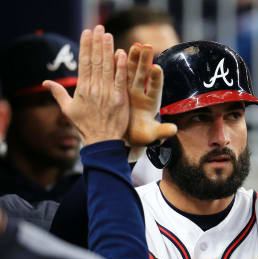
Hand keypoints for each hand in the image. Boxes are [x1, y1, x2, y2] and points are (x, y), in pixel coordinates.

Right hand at [43, 25, 129, 145]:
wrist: (102, 141)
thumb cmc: (85, 126)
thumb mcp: (68, 110)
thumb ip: (58, 93)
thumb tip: (45, 82)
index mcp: (82, 89)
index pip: (84, 63)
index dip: (85, 47)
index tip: (87, 33)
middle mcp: (94, 88)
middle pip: (96, 61)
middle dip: (97, 43)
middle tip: (99, 28)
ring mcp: (107, 93)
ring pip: (107, 67)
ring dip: (108, 49)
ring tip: (108, 35)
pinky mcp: (120, 98)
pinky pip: (120, 79)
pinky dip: (121, 66)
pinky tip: (121, 54)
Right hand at [125, 44, 176, 145]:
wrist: (128, 135)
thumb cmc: (142, 136)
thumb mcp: (152, 135)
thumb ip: (162, 132)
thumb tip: (174, 131)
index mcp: (152, 103)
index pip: (156, 88)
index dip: (156, 78)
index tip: (156, 68)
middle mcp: (142, 93)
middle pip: (144, 75)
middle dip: (145, 61)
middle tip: (147, 46)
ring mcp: (131, 90)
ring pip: (132, 72)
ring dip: (133, 59)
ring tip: (135, 45)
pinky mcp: (120, 89)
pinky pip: (119, 75)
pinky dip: (118, 65)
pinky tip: (116, 53)